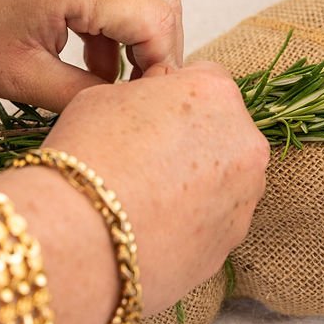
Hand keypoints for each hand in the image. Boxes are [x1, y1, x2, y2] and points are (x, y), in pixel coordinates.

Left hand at [0, 0, 183, 110]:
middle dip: (161, 50)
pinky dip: (116, 20)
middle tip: (144, 97)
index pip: (154, 20)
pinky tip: (92, 59)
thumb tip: (125, 113)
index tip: (150, 106)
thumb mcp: (16, 76)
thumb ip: (81, 95)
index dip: (162, 66)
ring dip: (140, 35)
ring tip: (117, 84)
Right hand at [2, 62, 270, 319]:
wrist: (79, 237)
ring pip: (224, 182)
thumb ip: (146, 95)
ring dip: (196, 185)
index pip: (206, 82)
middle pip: (223, 133)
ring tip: (146, 201)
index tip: (150, 119)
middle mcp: (244, 142)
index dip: (174, 100)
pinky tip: (153, 228)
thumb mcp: (105, 96)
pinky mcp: (231, 242)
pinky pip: (214, 223)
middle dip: (193, 143)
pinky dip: (191, 224)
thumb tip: (153, 108)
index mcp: (215, 93)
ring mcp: (244, 197)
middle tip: (147, 162)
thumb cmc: (86, 157)